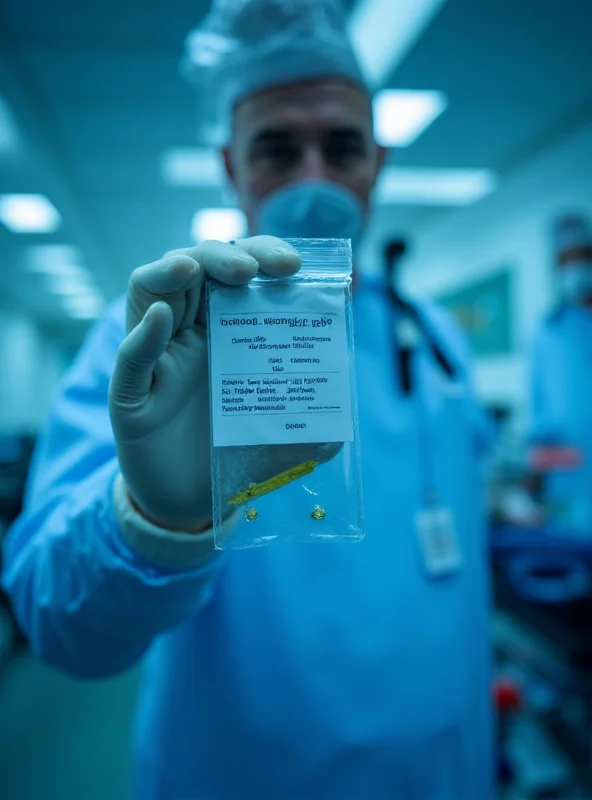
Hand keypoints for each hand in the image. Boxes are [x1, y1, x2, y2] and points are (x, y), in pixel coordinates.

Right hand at [108, 236, 302, 531]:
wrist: (189, 503)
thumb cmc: (231, 455)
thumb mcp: (277, 439)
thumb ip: (306, 431)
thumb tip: (338, 432)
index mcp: (227, 331)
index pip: (240, 275)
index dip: (262, 257)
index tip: (293, 266)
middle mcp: (188, 333)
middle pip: (195, 268)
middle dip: (223, 256)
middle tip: (250, 269)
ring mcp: (156, 358)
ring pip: (149, 291)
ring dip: (171, 270)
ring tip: (192, 268)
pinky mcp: (130, 394)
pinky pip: (130, 358)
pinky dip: (142, 335)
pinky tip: (160, 318)